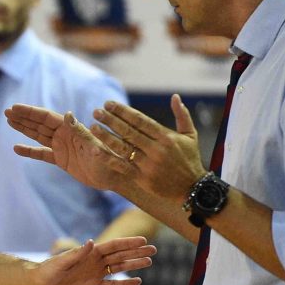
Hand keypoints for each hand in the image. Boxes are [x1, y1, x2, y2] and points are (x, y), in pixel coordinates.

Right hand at [5, 105, 130, 190]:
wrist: (115, 176)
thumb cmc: (109, 160)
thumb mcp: (95, 145)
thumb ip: (80, 131)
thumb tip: (67, 114)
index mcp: (71, 128)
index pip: (46, 117)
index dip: (30, 112)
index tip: (15, 107)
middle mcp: (64, 135)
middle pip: (39, 124)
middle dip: (23, 117)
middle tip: (6, 111)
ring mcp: (62, 147)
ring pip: (38, 135)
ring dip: (24, 129)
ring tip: (9, 121)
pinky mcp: (62, 160)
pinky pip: (42, 154)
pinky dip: (29, 151)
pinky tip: (16, 148)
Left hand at [30, 236, 155, 284]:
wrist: (41, 283)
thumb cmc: (49, 268)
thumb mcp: (62, 261)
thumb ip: (78, 253)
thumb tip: (92, 242)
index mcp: (91, 252)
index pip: (114, 246)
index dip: (129, 243)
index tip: (143, 240)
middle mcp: (96, 261)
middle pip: (121, 255)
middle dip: (137, 252)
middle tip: (154, 250)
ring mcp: (96, 273)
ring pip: (120, 268)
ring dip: (134, 265)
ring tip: (149, 262)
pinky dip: (124, 284)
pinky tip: (137, 282)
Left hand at [91, 95, 205, 203]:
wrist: (192, 189)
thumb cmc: (190, 159)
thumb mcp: (190, 135)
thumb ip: (182, 115)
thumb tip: (175, 96)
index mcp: (165, 137)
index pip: (140, 120)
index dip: (123, 111)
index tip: (108, 104)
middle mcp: (156, 149)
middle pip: (129, 132)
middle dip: (111, 120)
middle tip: (96, 111)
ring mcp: (148, 164)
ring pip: (123, 148)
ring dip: (106, 137)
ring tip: (93, 126)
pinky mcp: (142, 178)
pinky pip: (121, 166)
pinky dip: (108, 158)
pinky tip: (95, 150)